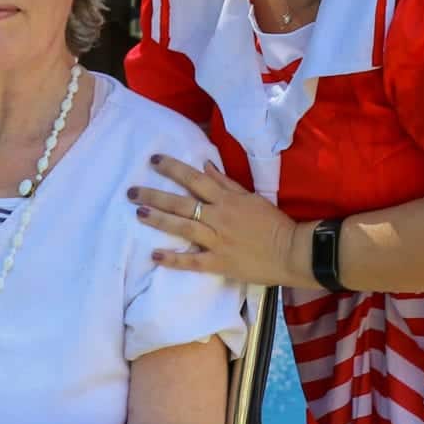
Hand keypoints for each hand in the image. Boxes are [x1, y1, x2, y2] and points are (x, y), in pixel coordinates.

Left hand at [131, 156, 306, 286]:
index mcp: (227, 199)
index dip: (173, 168)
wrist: (292, 252)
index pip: (195, 179)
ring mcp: (218, 241)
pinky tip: (155, 255)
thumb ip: (225, 183)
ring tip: (139, 214)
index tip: (154, 161)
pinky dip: (174, 259)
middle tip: (131, 192)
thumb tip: (203, 165)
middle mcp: (219, 217)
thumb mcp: (251, 197)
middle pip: (182, 203)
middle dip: (155, 196)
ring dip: (160, 220)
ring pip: (184, 227)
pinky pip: (193, 261)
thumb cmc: (273, 223)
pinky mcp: (219, 263)